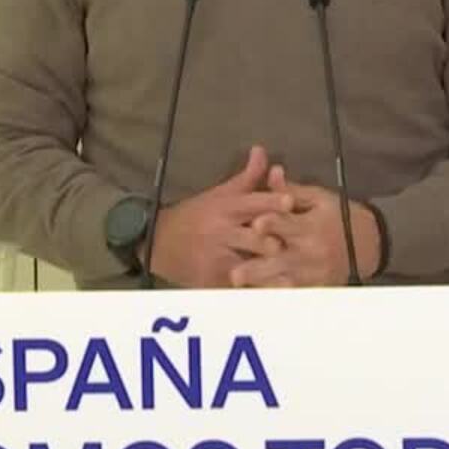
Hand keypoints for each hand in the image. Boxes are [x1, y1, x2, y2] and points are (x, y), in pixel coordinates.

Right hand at [147, 145, 291, 288]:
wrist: (158, 242)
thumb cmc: (195, 215)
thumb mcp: (219, 194)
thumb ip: (246, 177)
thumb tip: (263, 150)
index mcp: (227, 208)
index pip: (253, 203)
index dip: (272, 202)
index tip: (290, 202)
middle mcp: (223, 232)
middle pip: (253, 238)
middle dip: (271, 243)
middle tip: (290, 246)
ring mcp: (217, 258)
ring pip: (247, 266)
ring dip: (267, 273)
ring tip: (290, 281)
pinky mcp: (213, 281)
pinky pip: (237, 289)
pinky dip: (254, 293)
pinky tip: (271, 299)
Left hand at [230, 165, 379, 287]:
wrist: (369, 244)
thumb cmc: (339, 216)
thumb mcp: (319, 198)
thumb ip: (292, 190)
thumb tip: (272, 173)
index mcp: (311, 225)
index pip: (287, 224)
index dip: (271, 224)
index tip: (255, 225)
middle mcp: (311, 251)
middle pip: (280, 259)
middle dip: (258, 266)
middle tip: (235, 274)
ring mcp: (312, 273)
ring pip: (283, 281)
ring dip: (260, 285)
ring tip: (240, 290)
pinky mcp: (315, 286)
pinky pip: (292, 293)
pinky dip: (274, 295)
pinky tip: (256, 298)